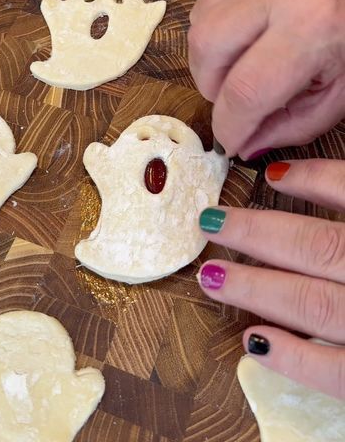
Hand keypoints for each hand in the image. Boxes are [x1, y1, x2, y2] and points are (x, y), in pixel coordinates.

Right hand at [188, 0, 344, 158]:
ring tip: (241, 65)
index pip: (245, 90)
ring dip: (211, 56)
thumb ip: (290, 126)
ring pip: (201, 20)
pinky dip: (222, 25)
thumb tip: (242, 144)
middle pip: (207, 47)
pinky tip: (250, 32)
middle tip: (233, 98)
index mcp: (315, 26)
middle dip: (210, 85)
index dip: (229, 126)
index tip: (229, 141)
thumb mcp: (340, 95)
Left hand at [197, 158, 344, 398]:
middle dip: (259, 233)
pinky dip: (292, 355)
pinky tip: (254, 339)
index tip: (271, 174)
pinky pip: (334, 370)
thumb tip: (306, 174)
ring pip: (314, 303)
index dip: (311, 179)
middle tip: (212, 222)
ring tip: (213, 276)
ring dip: (257, 288)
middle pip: (319, 246)